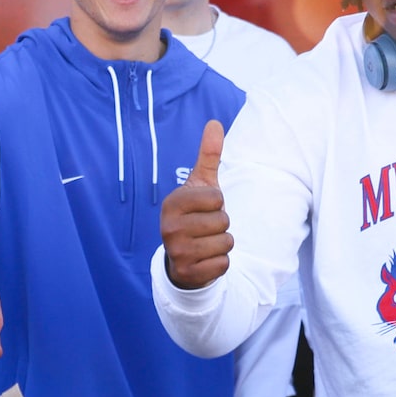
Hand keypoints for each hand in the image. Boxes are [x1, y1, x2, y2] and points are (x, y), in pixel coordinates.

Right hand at [160, 118, 233, 289]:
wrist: (183, 257)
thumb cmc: (195, 215)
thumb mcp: (201, 185)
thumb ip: (208, 155)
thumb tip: (215, 123)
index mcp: (172, 203)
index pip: (217, 198)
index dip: (217, 203)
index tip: (204, 209)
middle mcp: (169, 228)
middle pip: (223, 221)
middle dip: (221, 226)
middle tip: (205, 229)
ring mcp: (177, 252)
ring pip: (226, 243)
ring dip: (222, 244)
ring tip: (205, 243)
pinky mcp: (188, 273)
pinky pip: (223, 264)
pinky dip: (220, 263)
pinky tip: (205, 260)